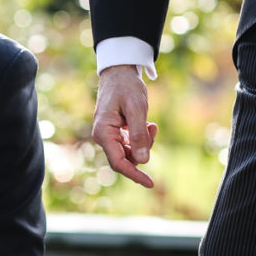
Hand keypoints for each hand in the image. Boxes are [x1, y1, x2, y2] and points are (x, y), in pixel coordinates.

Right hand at [92, 65, 158, 187]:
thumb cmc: (126, 87)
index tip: (150, 183)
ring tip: (151, 124)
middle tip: (153, 127)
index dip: (135, 174)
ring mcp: (108, 135)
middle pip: (125, 159)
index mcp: (103, 133)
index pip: (119, 162)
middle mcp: (103, 137)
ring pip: (130, 152)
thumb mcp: (136, 109)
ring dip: (144, 143)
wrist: (119, 72)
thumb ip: (139, 135)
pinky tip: (148, 124)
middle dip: (143, 151)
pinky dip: (141, 138)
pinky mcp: (115, 132)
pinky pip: (130, 144)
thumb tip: (143, 161)